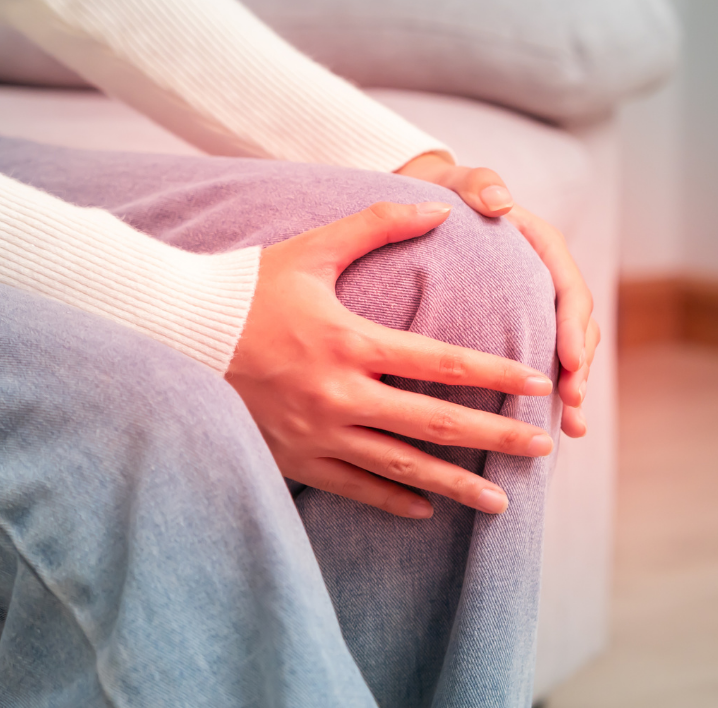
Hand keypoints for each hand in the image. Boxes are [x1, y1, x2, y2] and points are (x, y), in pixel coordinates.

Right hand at [225, 201, 556, 518]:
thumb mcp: (313, 248)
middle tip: (541, 446)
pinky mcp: (294, 459)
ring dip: (457, 487)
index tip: (538, 381)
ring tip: (501, 502)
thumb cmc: (246, 286)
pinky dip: (395, 501)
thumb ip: (378, 223)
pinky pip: (355, 489)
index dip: (496, 372)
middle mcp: (339, 394)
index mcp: (350, 340)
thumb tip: (440, 207)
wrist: (175, 335)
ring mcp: (317, 433)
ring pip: (403, 468)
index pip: (442, 361)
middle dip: (496, 437)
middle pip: (436, 423)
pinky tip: (427, 509)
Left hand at [395, 153, 600, 437]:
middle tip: (571, 402)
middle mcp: (548, 278)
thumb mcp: (461, 183)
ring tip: (572, 426)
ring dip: (574, 387)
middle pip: (577, 326)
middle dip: (579, 367)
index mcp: (542, 246)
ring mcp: (540, 304)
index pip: (568, 288)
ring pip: (569, 350)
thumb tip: (499, 200)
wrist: (433, 205)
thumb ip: (479, 185)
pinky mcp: (527, 324)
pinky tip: (561, 429)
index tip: (570, 361)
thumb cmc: (447, 193)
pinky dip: (555, 392)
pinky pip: (547, 360)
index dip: (573, 327)